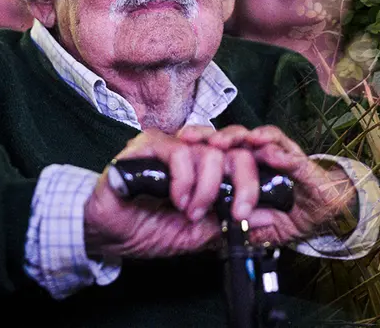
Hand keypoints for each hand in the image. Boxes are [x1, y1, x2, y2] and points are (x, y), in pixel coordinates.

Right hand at [84, 128, 259, 258]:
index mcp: (209, 166)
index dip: (254, 180)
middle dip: (242, 184)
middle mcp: (193, 150)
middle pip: (235, 150)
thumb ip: (230, 222)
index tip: (248, 211)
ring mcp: (170, 144)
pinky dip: (183, 179)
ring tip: (191, 211)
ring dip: (206, 188)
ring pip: (209, 151)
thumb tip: (270, 218)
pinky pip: (177, 151)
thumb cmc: (149, 228)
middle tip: (233, 213)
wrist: (109, 234)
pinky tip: (177, 199)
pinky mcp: (146, 145)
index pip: (245, 157)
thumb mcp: (198, 233)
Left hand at [203, 126, 356, 244]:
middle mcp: (261, 157)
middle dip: (212, 135)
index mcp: (245, 168)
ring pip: (258, 137)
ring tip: (226, 142)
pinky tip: (267, 150)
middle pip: (233, 137)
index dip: (199, 144)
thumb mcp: (257, 224)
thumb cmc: (290, 213)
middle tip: (194, 140)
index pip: (219, 149)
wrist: (328, 211)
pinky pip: (290, 153)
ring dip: (240, 137)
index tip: (179, 145)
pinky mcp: (303, 163)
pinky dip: (278, 151)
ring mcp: (282, 156)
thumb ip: (239, 224)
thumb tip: (212, 232)